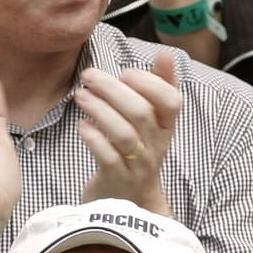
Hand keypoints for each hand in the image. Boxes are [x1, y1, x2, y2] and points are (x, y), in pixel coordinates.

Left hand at [76, 52, 179, 212]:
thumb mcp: (151, 120)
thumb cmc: (137, 149)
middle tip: (88, 76)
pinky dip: (94, 138)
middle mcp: (156, 144)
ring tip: (80, 95)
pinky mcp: (117, 179)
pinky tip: (82, 125)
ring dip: (99, 110)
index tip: (125, 71)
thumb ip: (157, 86)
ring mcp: (138, 164)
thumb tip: (166, 54)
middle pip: (140, 113)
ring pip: (124, 134)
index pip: (171, 101)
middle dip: (113, 90)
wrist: (130, 199)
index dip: (149, 83)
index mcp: (166, 126)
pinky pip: (107, 157)